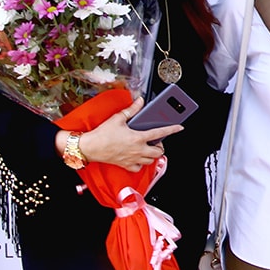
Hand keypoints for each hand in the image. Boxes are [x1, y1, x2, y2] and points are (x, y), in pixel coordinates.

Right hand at [62, 97, 183, 171]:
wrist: (90, 147)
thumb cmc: (102, 134)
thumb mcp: (118, 118)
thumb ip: (132, 110)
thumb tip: (140, 101)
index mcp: (138, 137)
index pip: (160, 133)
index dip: (172, 129)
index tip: (179, 127)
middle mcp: (138, 150)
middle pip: (158, 152)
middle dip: (160, 147)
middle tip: (157, 142)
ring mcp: (133, 159)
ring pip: (151, 161)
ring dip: (153, 155)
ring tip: (149, 149)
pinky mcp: (126, 165)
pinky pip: (139, 168)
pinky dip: (142, 164)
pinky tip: (139, 158)